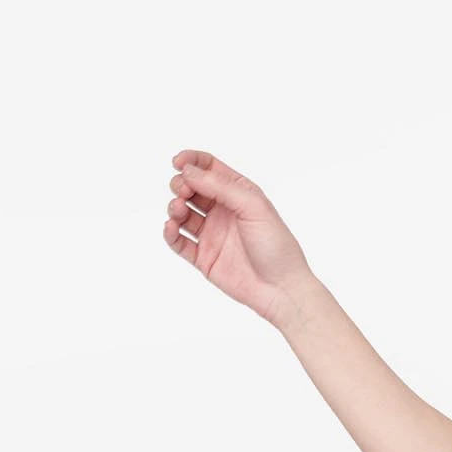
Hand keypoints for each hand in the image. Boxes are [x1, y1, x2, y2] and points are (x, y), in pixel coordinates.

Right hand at [163, 150, 318, 326]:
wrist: (281, 289)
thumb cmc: (276, 246)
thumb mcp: (253, 207)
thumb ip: (221, 187)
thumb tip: (189, 171)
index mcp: (238, 194)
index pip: (209, 168)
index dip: (191, 161)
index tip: (177, 162)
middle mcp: (223, 211)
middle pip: (191, 187)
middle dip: (181, 184)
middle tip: (183, 191)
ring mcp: (212, 234)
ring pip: (182, 213)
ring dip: (174, 206)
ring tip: (178, 210)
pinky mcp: (204, 257)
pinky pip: (179, 242)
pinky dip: (170, 232)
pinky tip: (171, 227)